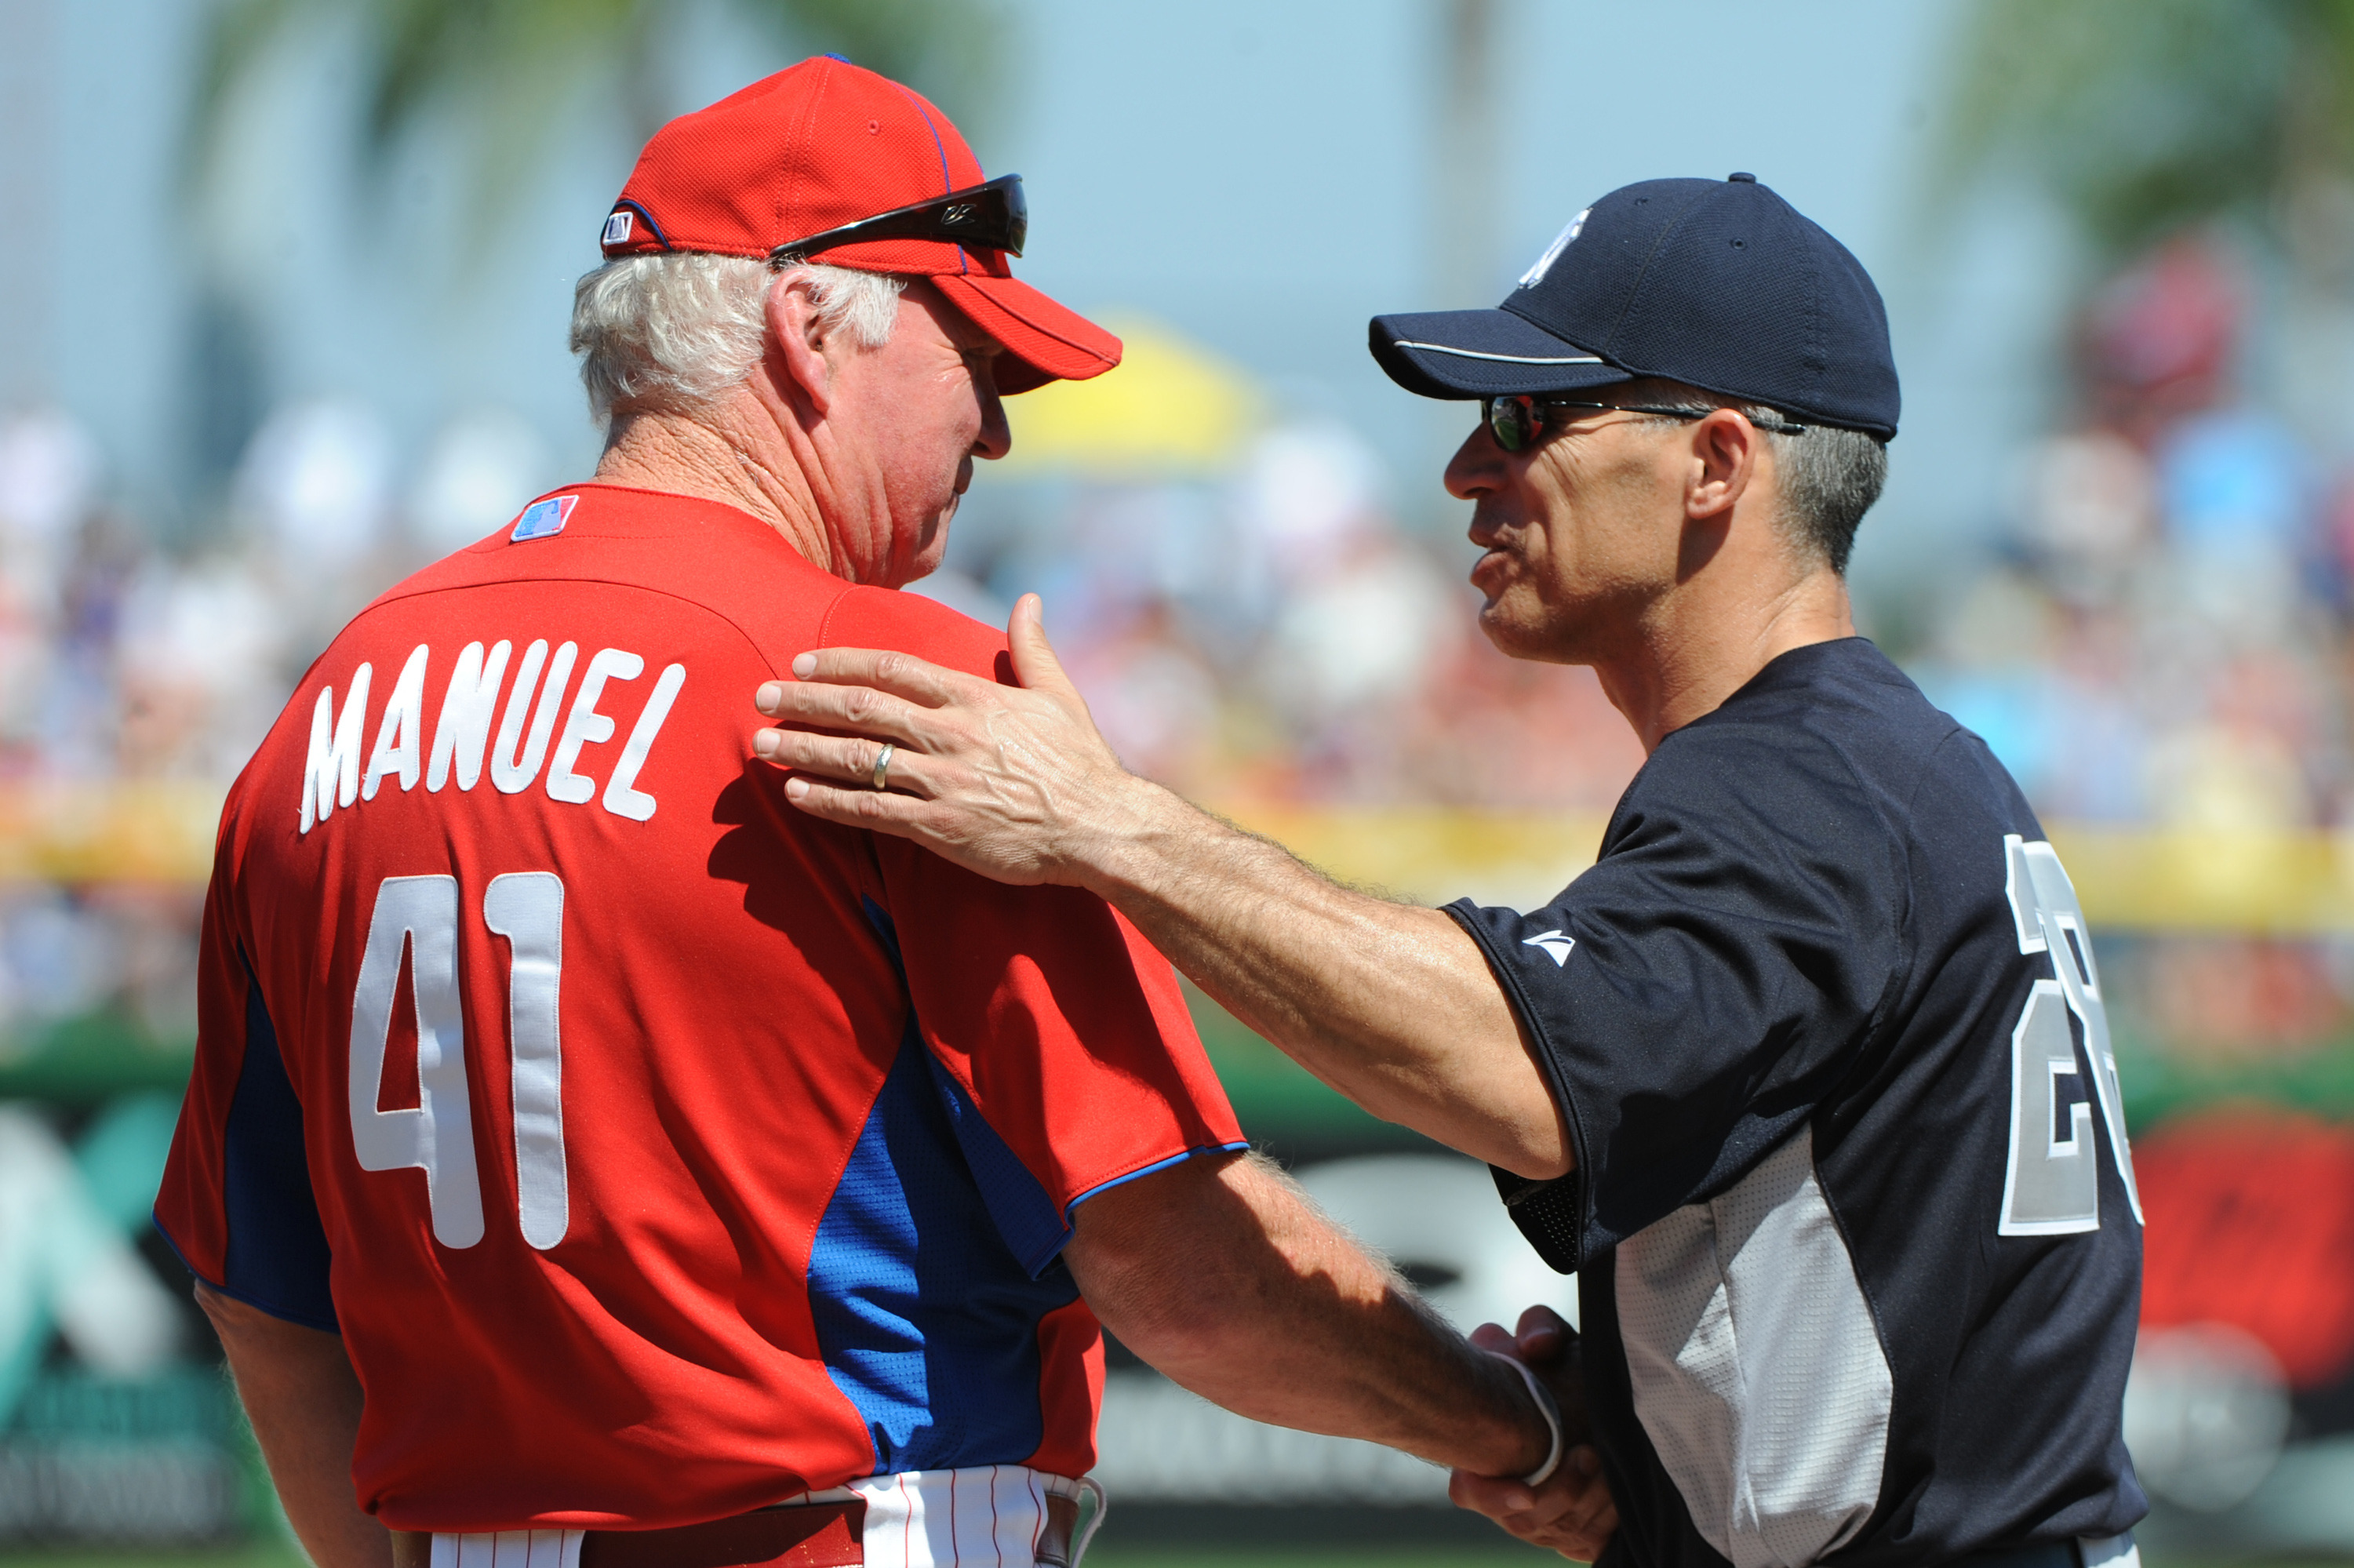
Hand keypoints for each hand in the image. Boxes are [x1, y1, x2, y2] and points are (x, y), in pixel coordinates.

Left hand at [751, 594, 1147, 886]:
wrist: (1101, 827)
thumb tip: (1029, 599)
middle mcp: (952, 734)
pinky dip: (830, 801)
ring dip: (804, 749)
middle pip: (862, 709)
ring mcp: (944, 781)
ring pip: (859, 758)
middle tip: (761, 695)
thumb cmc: (1082, 763)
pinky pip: (873, 811)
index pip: (893, 669)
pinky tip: (797, 794)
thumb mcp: (1060, 695)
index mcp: (975, 698)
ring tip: (761, 744)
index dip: (841, 663)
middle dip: (804, 701)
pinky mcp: (942, 827)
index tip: (803, 661)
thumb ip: (1032, 647)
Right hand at [1451, 1306, 1616, 1562]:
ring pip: (1557, 1532)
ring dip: (1586, 1503)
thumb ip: (1541, 1328)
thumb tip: (1534, 1345)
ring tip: (1607, 1467)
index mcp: (1483, 1450)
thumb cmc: (1565, 1368)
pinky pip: (1582, 1543)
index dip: (1494, 1497)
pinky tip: (1619, 1495)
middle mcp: (1504, 1489)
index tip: (1527, 1492)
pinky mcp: (1569, 1533)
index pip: (1469, 1491)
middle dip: (1562, 1494)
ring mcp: (1535, 1516)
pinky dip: (1602, 1521)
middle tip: (1589, 1456)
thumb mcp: (1556, 1341)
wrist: (1596, 1400)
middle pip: (1524, 1519)